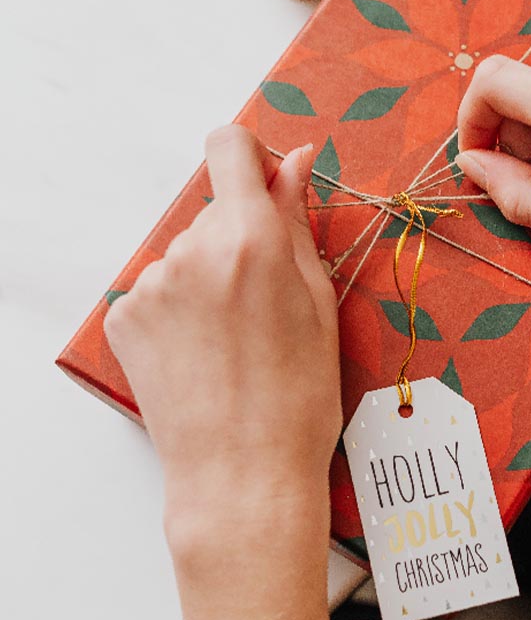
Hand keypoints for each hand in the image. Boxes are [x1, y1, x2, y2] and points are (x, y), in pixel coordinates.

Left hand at [104, 125, 338, 619]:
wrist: (242, 474)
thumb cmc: (300, 398)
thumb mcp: (319, 303)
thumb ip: (298, 222)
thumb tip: (295, 162)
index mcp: (250, 239)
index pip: (228, 146)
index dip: (251, 158)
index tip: (268, 190)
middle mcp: (190, 250)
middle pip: (215, 209)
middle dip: (243, 238)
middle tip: (268, 301)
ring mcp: (149, 285)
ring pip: (187, 252)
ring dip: (210, 275)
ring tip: (236, 338)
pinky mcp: (122, 317)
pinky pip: (159, 288)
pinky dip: (181, 307)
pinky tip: (204, 351)